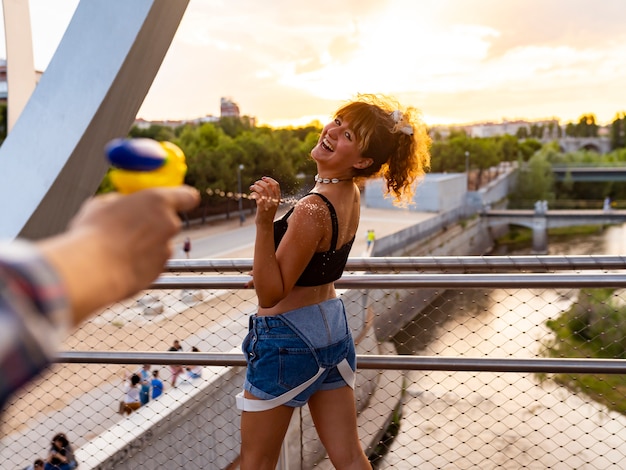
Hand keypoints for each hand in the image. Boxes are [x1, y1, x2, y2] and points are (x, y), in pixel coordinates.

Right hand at [39, 186, 199, 323]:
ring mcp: (167, 249)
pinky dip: (141, 263)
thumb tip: (123, 203)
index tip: (179, 201)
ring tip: (118, 249)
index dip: (184, 198)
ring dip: (146, 246)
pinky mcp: (160, 271)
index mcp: (158, 201)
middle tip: (129, 228)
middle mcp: (169, 224)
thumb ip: (122, 201)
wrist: (91, 271)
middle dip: (154, 225)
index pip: (188, 196)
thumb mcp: (101, 204)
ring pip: (160, 244)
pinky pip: (153, 263)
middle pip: (169, 222)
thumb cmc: (93, 234)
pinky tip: (120, 264)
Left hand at [249, 176, 280, 224]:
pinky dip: (253, 194)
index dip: (269, 180)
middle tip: (255, 184)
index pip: (276, 185)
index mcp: (278, 198)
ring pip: (262, 190)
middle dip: (260, 182)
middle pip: (267, 186)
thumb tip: (265, 184)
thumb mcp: (272, 203)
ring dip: (255, 187)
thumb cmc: (267, 212)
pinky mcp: (262, 208)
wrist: (265, 224)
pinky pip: (257, 197)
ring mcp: (268, 204)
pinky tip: (251, 195)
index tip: (263, 178)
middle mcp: (274, 201)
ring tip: (252, 188)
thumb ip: (271, 194)